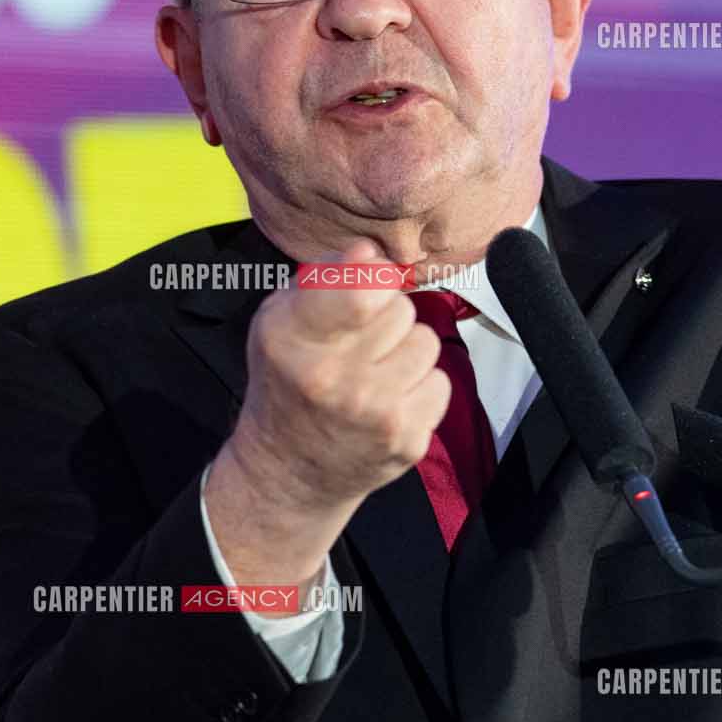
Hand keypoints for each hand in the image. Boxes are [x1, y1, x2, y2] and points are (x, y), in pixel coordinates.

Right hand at [205, 239, 448, 586]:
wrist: (288, 471)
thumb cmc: (288, 381)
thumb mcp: (281, 319)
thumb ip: (325, 277)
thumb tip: (371, 251)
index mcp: (292, 339)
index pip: (362, 291)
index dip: (375, 279)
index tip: (369, 289)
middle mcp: (332, 378)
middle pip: (401, 308)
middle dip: (386, 318)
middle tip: (360, 345)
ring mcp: (373, 413)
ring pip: (426, 342)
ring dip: (406, 352)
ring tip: (375, 373)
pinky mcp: (406, 440)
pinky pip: (439, 382)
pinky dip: (419, 388)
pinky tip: (388, 402)